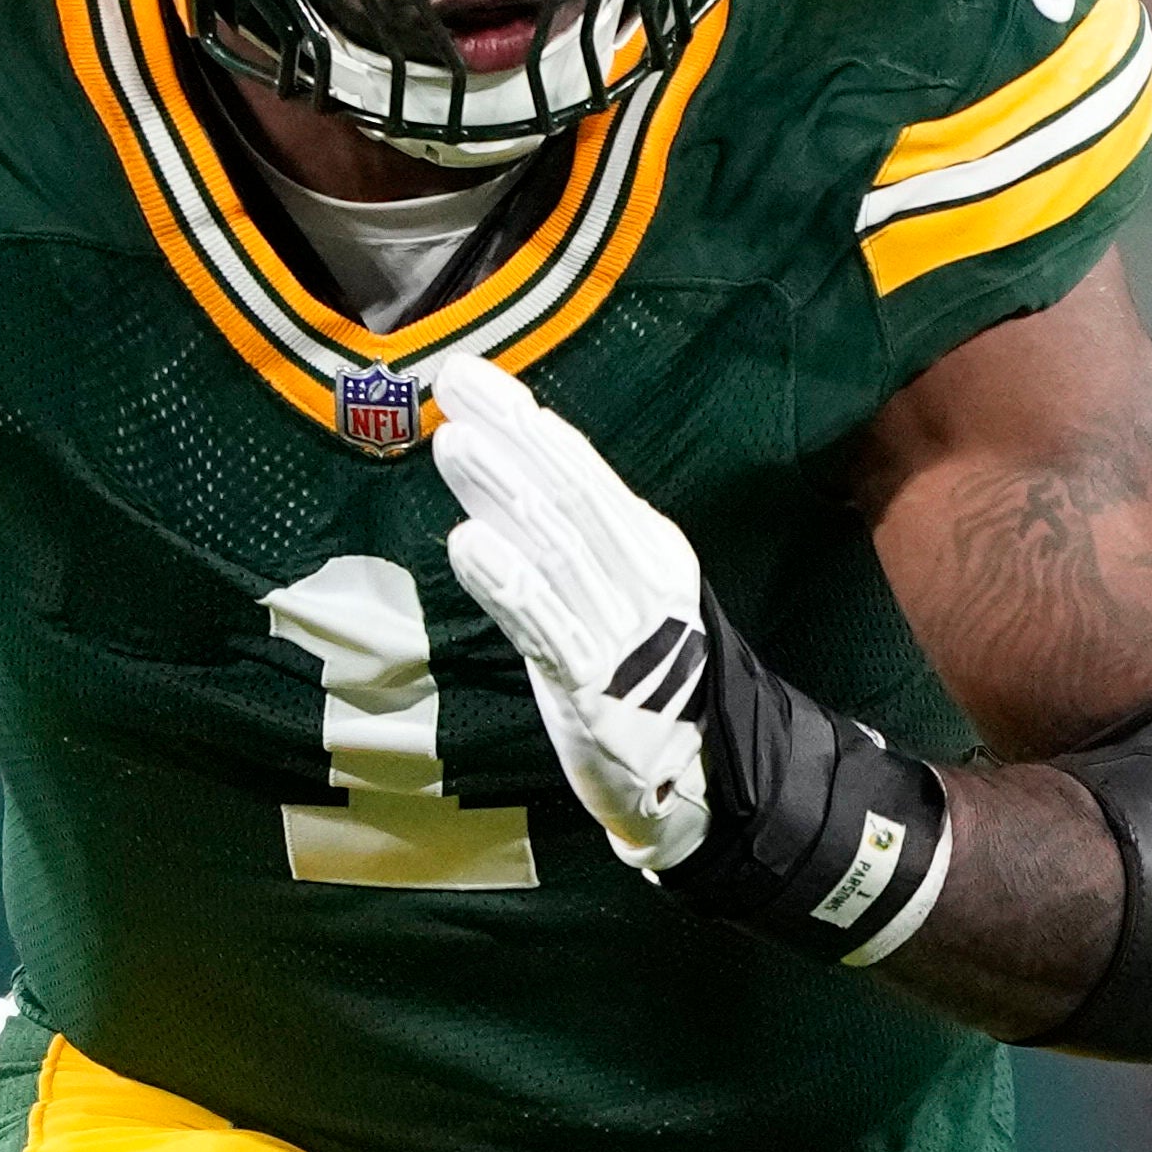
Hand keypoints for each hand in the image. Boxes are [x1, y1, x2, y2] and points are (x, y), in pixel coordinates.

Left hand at [419, 357, 715, 887]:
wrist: (697, 778)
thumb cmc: (639, 680)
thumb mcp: (613, 596)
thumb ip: (560, 542)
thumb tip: (495, 472)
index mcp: (648, 550)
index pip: (581, 470)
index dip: (524, 420)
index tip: (471, 373)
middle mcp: (641, 581)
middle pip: (570, 494)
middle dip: (510, 435)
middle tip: (455, 382)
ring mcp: (622, 634)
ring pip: (557, 550)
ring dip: (502, 493)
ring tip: (454, 443)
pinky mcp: (598, 690)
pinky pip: (548, 628)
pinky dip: (509, 584)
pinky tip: (469, 545)